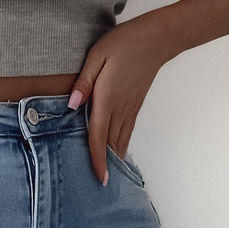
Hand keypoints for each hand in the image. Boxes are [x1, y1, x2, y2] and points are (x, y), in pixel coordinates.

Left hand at [66, 16, 168, 185]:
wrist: (157, 39)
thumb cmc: (125, 42)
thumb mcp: (97, 55)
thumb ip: (84, 81)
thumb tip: (71, 104)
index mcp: (108, 99)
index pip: (99, 136)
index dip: (97, 159)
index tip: (99, 179)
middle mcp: (120, 109)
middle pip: (110, 145)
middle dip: (105, 167)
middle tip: (95, 189)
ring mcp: (129, 110)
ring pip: (119, 142)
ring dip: (113, 161)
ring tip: (106, 180)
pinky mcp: (134, 107)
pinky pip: (126, 133)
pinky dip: (120, 148)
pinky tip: (115, 156)